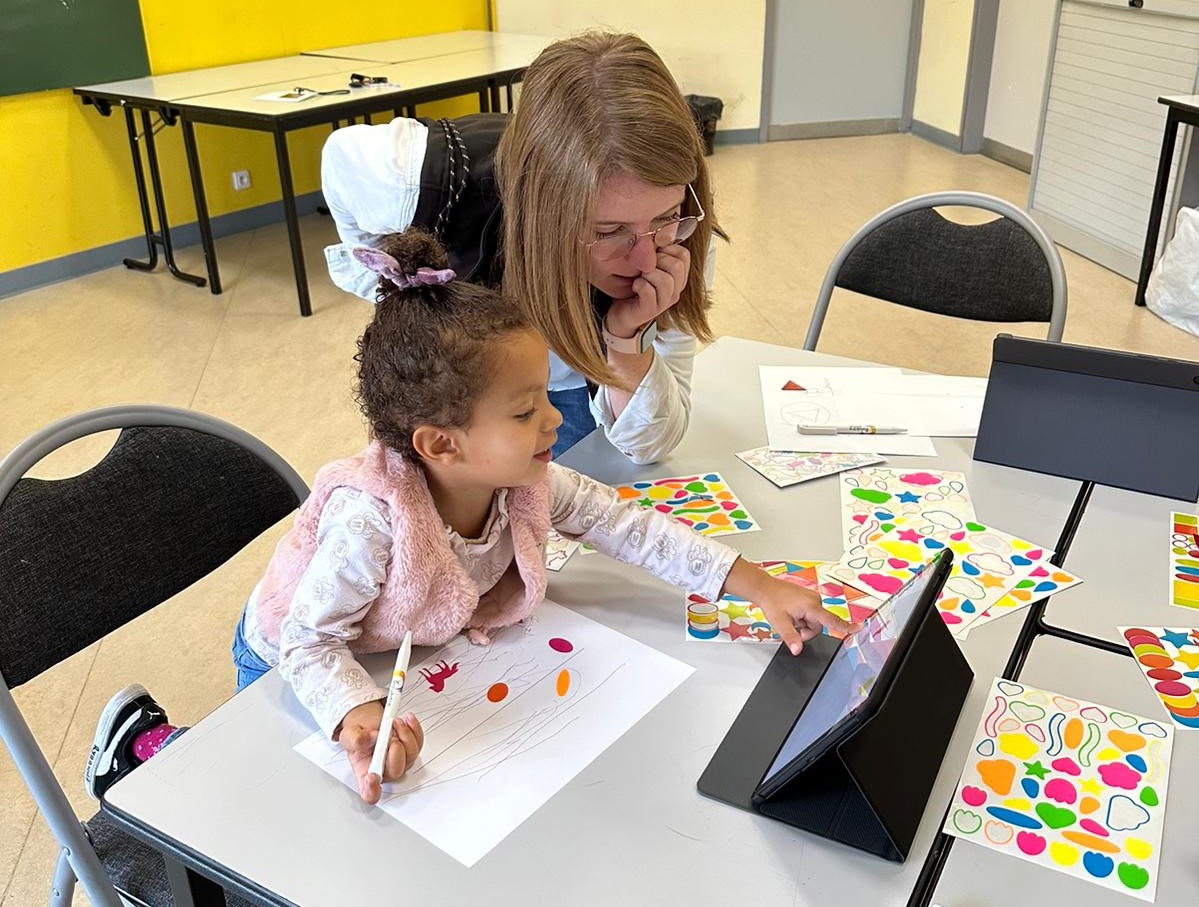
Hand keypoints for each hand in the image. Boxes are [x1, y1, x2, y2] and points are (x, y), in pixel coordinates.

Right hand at [335, 701, 423, 803]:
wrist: (368, 727)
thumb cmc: (359, 737)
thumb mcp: (349, 736)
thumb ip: (356, 739)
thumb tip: (372, 737)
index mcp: (366, 774)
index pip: (370, 793)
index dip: (372, 789)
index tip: (371, 776)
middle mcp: (385, 771)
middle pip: (396, 770)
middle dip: (394, 750)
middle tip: (387, 736)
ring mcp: (400, 761)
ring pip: (411, 754)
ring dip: (404, 734)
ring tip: (393, 722)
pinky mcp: (411, 749)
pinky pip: (419, 741)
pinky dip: (414, 728)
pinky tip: (406, 719)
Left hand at [605, 244, 690, 339]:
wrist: (622, 314)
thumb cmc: (636, 288)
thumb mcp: (649, 267)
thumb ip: (657, 253)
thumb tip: (659, 233)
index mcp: (678, 278)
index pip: (684, 255)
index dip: (666, 249)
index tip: (653, 256)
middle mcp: (675, 290)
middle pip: (676, 266)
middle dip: (656, 261)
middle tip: (645, 268)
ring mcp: (664, 302)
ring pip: (665, 280)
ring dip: (647, 274)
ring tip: (640, 278)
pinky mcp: (650, 310)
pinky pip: (648, 290)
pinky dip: (639, 284)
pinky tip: (635, 286)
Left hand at [721, 558, 860, 654]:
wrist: (765, 588)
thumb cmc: (772, 602)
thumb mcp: (780, 623)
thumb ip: (791, 637)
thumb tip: (798, 650)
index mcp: (811, 606)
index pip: (832, 620)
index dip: (846, 626)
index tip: (859, 628)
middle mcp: (815, 600)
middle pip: (819, 626)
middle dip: (806, 630)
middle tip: (791, 624)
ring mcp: (813, 598)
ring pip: (815, 621)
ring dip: (804, 624)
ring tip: (790, 616)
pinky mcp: (810, 598)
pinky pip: (811, 614)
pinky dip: (803, 617)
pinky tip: (792, 612)